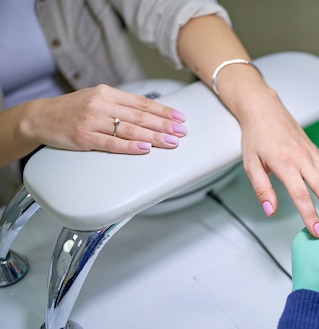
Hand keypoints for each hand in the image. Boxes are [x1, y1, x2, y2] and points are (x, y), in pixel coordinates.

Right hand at [4, 84, 186, 163]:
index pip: (142, 102)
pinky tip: (145, 148)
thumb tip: (151, 113)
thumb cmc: (73, 110)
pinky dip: (130, 146)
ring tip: (171, 141)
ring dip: (153, 136)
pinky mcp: (84, 138)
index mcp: (107, 93)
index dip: (163, 110)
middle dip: (164, 125)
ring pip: (129, 129)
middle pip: (140, 116)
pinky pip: (112, 143)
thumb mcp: (98, 99)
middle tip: (181, 131)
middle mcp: (101, 105)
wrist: (40, 117)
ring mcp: (92, 121)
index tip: (180, 117)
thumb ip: (121, 105)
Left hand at [237, 91, 318, 237]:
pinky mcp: (318, 153)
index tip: (318, 232)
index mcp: (285, 164)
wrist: (264, 110)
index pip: (300, 194)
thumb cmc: (257, 136)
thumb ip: (262, 189)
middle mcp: (303, 159)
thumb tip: (270, 210)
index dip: (310, 215)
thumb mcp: (251, 164)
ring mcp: (313, 155)